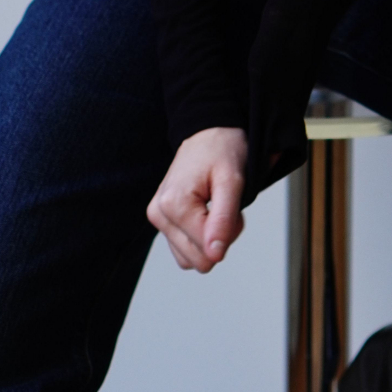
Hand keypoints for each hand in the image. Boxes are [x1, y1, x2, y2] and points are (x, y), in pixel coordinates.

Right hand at [146, 126, 246, 272]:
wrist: (209, 131)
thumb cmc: (221, 150)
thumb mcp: (232, 181)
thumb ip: (223, 220)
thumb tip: (215, 255)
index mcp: (173, 205)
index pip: (207, 253)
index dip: (229, 232)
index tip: (232, 204)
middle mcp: (159, 213)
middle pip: (197, 260)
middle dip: (219, 237)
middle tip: (225, 204)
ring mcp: (158, 217)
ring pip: (190, 258)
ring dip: (210, 238)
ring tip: (215, 206)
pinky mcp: (162, 219)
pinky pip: (183, 248)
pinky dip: (200, 235)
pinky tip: (205, 211)